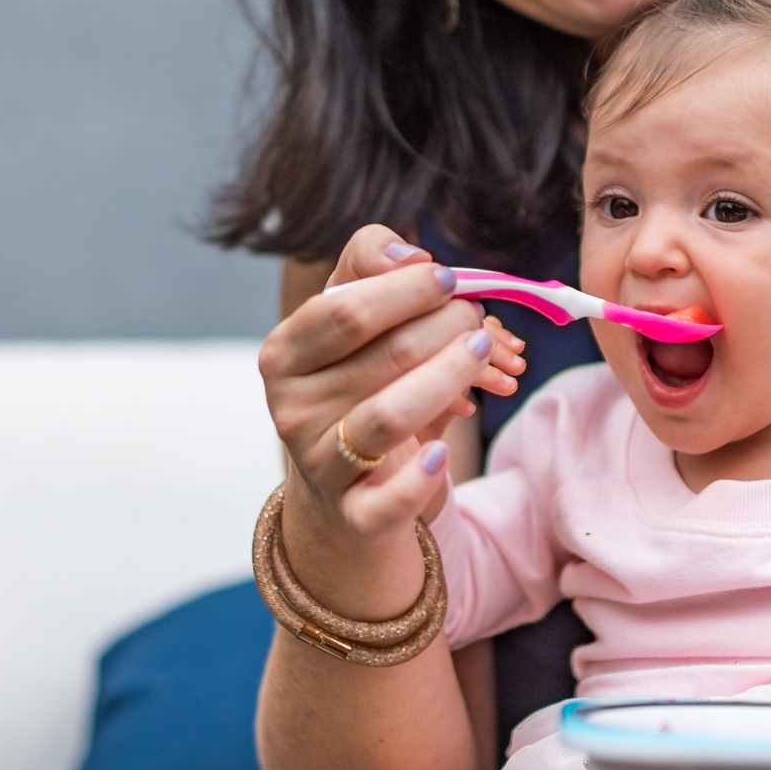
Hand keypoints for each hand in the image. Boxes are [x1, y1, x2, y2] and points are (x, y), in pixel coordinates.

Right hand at [257, 226, 524, 577]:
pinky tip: (442, 451)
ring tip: (485, 351)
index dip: (406, 289)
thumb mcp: (349, 322)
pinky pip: (389, 498)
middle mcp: (293, 409)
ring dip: (450, 375)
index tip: (449, 278)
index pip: (345, 310)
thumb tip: (410, 256)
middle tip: (478, 320)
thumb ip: (370, 266)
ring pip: (390, 415)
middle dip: (446, 325)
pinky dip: (420, 475)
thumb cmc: (356, 386)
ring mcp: (320, 464)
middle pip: (385, 354)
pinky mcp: (354, 514)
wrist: (346, 495)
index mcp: (285, 355)